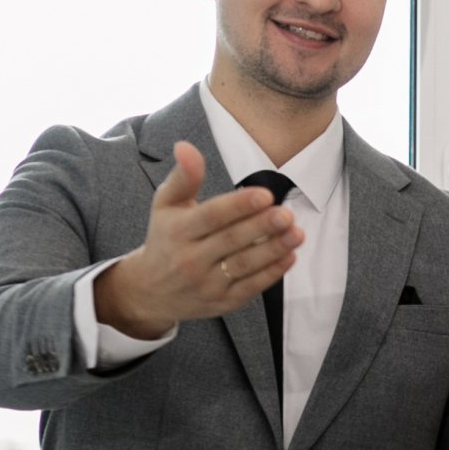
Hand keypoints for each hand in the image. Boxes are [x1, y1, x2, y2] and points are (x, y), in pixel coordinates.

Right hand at [93, 141, 303, 339]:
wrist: (152, 290)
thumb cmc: (165, 238)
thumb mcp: (165, 204)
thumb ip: (183, 176)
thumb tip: (186, 146)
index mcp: (178, 231)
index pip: (211, 216)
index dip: (238, 206)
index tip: (264, 195)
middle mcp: (191, 259)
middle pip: (231, 241)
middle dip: (262, 227)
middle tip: (287, 214)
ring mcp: (207, 284)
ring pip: (244, 265)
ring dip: (273, 250)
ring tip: (296, 233)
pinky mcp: (223, 303)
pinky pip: (250, 287)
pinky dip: (271, 273)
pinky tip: (290, 256)